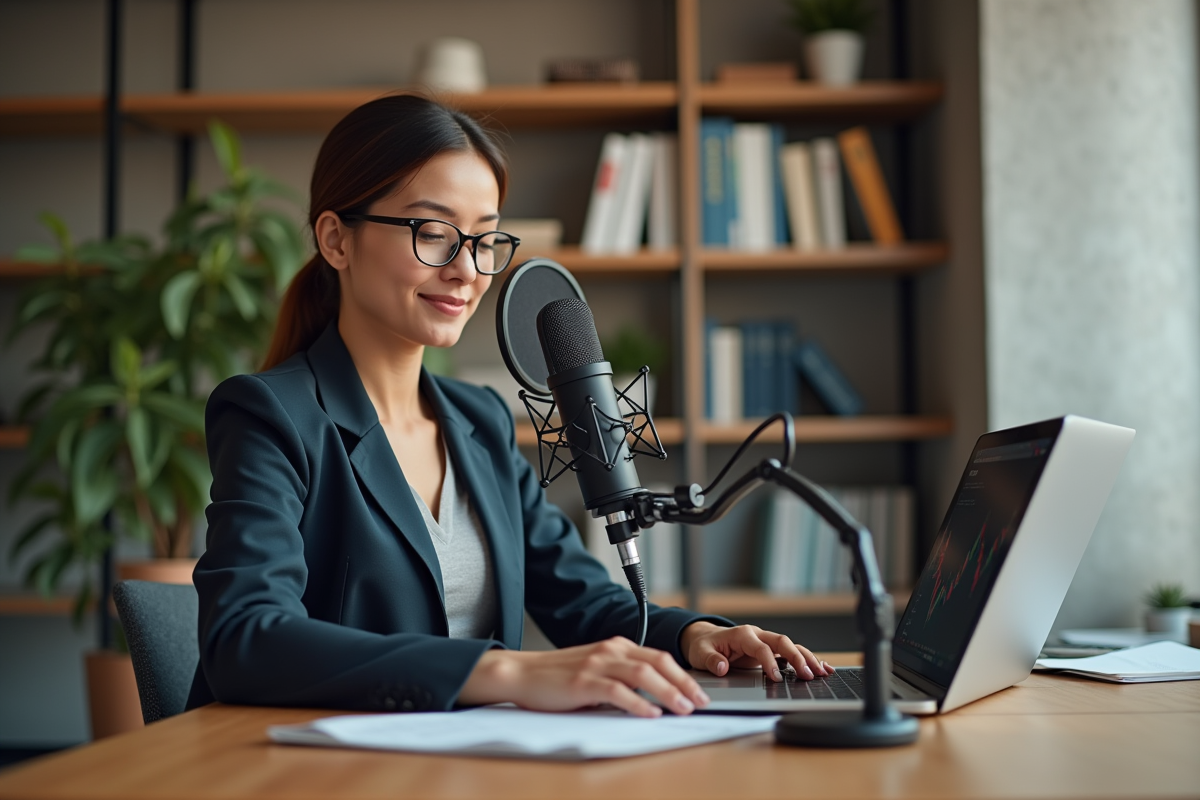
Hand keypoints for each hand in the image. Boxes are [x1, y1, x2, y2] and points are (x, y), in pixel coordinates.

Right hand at [457, 637, 710, 717]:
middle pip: (658, 661)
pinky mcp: (584, 681)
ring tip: (683, 708)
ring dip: (668, 691)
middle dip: (684, 682)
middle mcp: (610, 650)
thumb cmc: (557, 677)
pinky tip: (650, 713)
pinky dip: (638, 702)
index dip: (682, 674)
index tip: (698, 691)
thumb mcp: (594, 670)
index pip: (659, 656)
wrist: (521, 673)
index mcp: (615, 646)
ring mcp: (597, 663)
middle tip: (701, 701)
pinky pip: (617, 691)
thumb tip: (651, 698)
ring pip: (643, 674)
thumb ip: (620, 678)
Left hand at [680, 621, 830, 681]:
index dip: (769, 662)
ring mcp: (766, 641)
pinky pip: (791, 653)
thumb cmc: (704, 646)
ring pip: (791, 646)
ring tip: (823, 672)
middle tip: (808, 674)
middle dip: (797, 657)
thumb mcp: (701, 653)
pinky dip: (806, 659)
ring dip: (807, 658)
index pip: (761, 647)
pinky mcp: (770, 650)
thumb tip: (723, 666)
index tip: (776, 678)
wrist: (706, 639)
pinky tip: (822, 668)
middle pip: (782, 642)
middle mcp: (758, 635)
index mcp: (742, 634)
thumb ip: (712, 660)